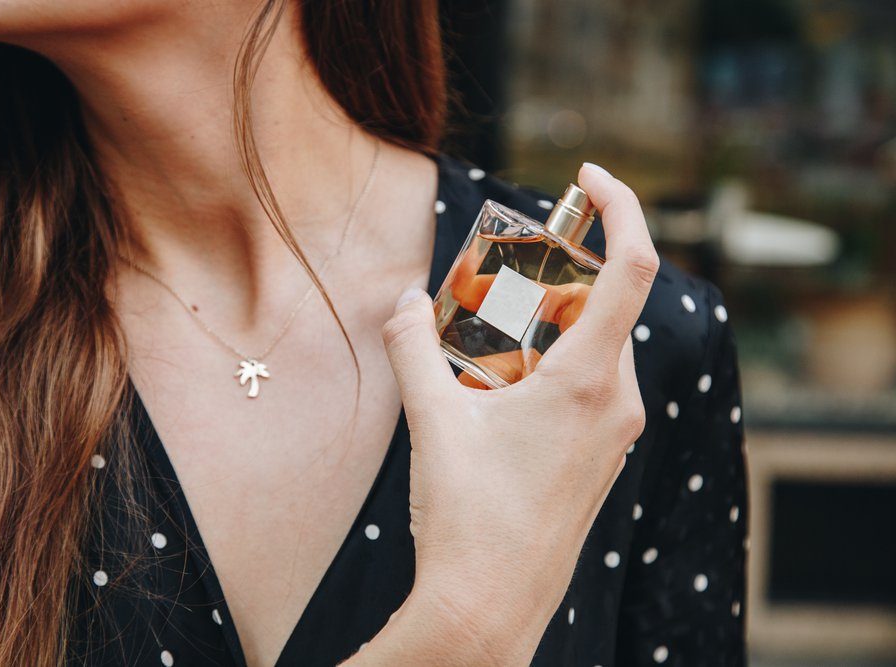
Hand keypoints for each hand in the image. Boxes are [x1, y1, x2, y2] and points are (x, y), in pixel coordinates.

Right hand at [348, 164, 658, 664]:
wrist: (489, 606)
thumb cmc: (467, 515)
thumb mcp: (433, 419)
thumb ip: (412, 347)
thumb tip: (401, 298)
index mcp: (588, 380)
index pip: (634, 267)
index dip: (621, 207)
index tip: (587, 177)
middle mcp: (617, 402)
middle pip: (610, 305)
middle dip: (565, 274)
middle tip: (509, 271)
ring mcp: (615, 435)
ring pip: (602, 349)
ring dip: (558, 324)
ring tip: (494, 339)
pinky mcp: (602, 458)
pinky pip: (595, 387)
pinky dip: (561, 363)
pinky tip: (508, 390)